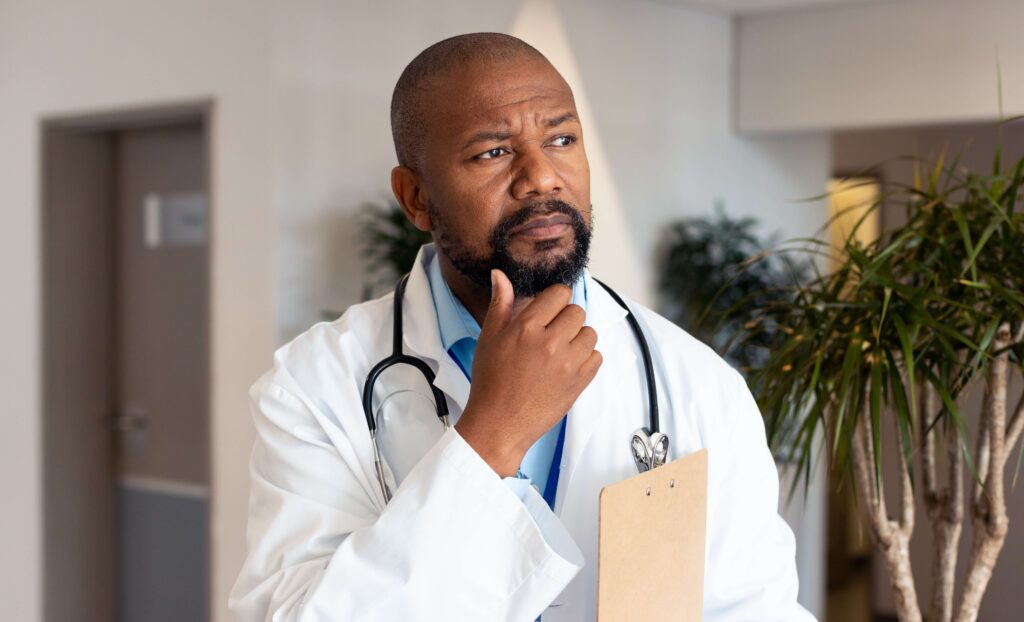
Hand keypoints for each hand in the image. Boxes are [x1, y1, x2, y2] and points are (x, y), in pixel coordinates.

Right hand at [455, 269, 602, 476]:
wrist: (498, 425)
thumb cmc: (491, 383)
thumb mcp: (489, 338)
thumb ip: (500, 304)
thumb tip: (501, 275)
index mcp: (526, 327)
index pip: (559, 293)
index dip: (555, 300)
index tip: (549, 311)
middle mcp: (550, 342)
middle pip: (577, 311)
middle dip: (565, 319)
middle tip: (550, 335)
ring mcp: (568, 363)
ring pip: (589, 333)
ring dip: (577, 339)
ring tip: (558, 352)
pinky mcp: (579, 382)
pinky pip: (597, 357)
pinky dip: (586, 360)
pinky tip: (566, 367)